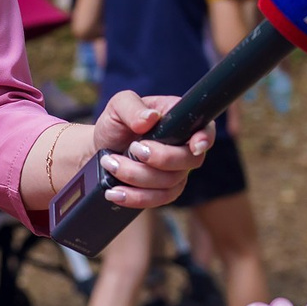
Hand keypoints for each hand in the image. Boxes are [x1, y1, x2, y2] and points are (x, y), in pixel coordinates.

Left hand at [86, 90, 209, 210]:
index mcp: (179, 119)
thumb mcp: (118, 106)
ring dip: (137, 176)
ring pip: (170, 182)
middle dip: (159, 158)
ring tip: (110, 163)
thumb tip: (150, 118)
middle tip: (131, 148)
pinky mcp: (164, 191)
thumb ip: (132, 107)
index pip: (205, 129)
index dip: (205, 138)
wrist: (102, 147)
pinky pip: (158, 199)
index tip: (194, 146)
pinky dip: (135, 197)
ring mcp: (177, 171)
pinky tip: (115, 191)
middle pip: (189, 160)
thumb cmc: (116, 123)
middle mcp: (183, 146)